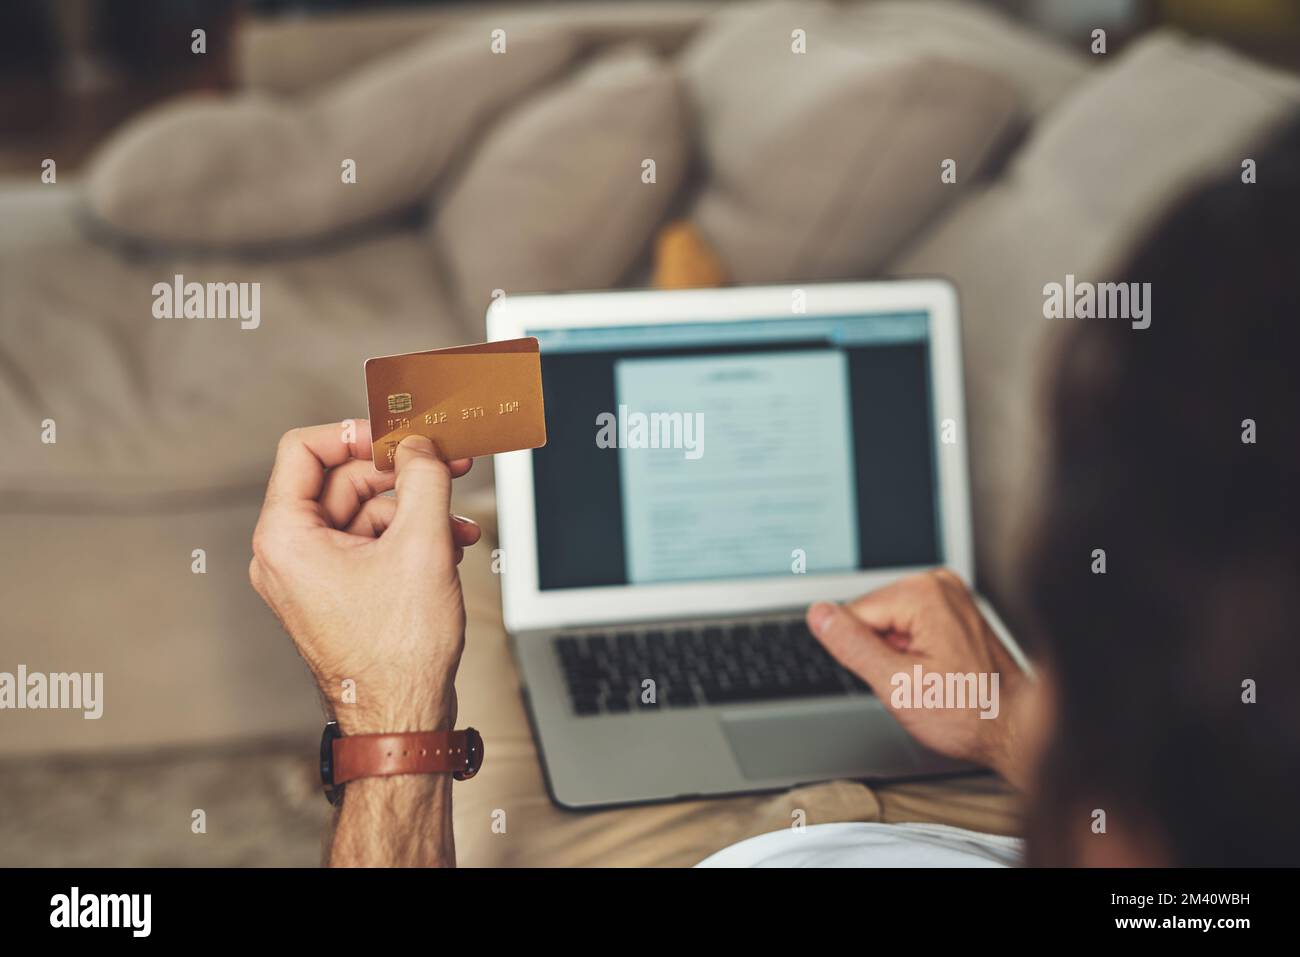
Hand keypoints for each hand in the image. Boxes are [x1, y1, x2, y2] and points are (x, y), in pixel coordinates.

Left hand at [249, 421, 480, 734]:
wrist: (402, 719)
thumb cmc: (396, 654)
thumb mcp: (421, 545)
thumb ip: (423, 478)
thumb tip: (421, 445)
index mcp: (285, 537)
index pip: (304, 449)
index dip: (356, 432)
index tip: (399, 432)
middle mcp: (289, 554)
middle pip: (343, 480)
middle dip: (402, 472)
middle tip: (448, 461)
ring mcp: (313, 576)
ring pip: (365, 513)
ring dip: (416, 510)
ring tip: (458, 524)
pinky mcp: (340, 593)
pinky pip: (371, 544)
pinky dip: (410, 538)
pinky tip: (450, 547)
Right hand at [807, 570, 1032, 786]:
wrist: (1016, 727)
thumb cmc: (969, 712)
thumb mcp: (897, 685)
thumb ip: (851, 645)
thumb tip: (818, 614)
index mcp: (923, 593)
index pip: (854, 615)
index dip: (866, 654)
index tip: (898, 675)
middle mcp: (938, 583)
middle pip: (872, 615)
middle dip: (883, 652)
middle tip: (918, 680)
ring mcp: (949, 594)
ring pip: (888, 623)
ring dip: (898, 654)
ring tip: (932, 677)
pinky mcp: (953, 608)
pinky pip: (909, 626)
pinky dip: (914, 651)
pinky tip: (939, 670)